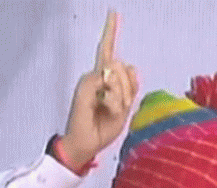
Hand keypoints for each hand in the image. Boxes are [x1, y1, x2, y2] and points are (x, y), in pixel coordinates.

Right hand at [60, 10, 138, 171]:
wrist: (86, 145)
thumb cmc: (103, 129)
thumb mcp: (124, 109)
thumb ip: (130, 88)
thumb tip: (131, 66)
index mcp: (105, 81)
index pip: (109, 53)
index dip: (111, 32)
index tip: (113, 14)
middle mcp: (96, 77)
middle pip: (122, 65)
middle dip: (128, 88)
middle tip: (120, 108)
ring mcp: (89, 81)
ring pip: (117, 75)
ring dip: (121, 97)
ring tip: (111, 111)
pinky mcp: (85, 86)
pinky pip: (109, 86)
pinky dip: (114, 102)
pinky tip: (106, 110)